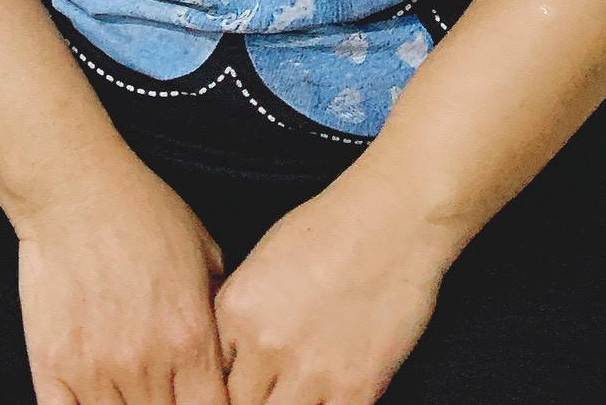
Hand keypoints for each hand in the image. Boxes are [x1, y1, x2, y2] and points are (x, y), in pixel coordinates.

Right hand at [17, 157, 230, 404]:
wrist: (76, 188)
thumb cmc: (140, 209)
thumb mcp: (205, 251)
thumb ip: (219, 309)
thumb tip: (228, 349)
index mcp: (190, 336)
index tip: (200, 400)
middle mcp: (146, 362)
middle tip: (163, 390)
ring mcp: (97, 368)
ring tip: (131, 389)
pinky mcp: (53, 366)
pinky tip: (92, 400)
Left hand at [213, 172, 452, 404]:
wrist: (392, 218)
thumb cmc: (332, 228)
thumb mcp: (264, 260)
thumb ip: (242, 314)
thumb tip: (233, 356)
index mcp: (237, 309)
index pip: (213, 375)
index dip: (230, 384)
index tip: (247, 381)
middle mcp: (266, 344)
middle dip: (254, 400)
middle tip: (274, 387)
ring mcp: (310, 370)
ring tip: (301, 389)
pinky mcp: (355, 387)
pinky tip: (330, 395)